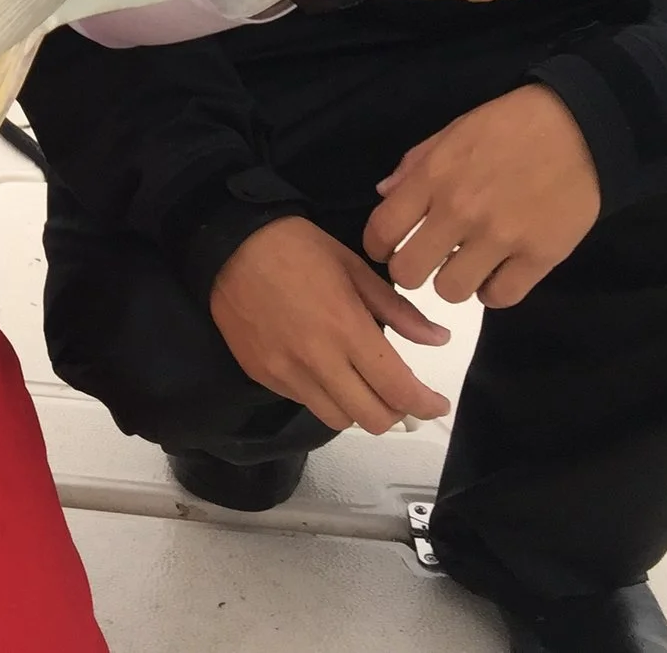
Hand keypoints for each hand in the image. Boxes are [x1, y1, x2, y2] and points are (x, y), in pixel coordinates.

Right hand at [209, 218, 452, 434]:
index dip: (426, 404)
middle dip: (396, 413)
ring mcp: (286, 373)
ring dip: (359, 409)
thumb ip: (399, 311)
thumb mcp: (355, 268)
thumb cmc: (297, 248)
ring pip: (339, 420)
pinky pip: (305, 402)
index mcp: (347, 328)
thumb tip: (438, 339)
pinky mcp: (262, 376)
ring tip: (362, 384)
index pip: (398, 389)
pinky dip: (325, 396)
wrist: (229, 245)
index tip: (437, 403)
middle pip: (372, 419)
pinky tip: (325, 370)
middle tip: (401, 394)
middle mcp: (318, 360)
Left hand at [363, 85, 599, 307]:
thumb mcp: (453, 132)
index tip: (391, 246)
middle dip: (412, 270)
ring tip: (469, 262)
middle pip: (407, 273)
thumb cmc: (511, 125)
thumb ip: (415, 166)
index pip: (380, 232)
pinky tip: (499, 271)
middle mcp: (460, 212)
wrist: (581, 129)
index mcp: (433, 177)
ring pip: (450, 292)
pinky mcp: (539, 257)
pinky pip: (499, 298)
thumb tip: (383, 195)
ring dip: (455, 281)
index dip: (378, 246)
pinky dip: (494, 290)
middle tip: (429, 259)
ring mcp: (501, 238)